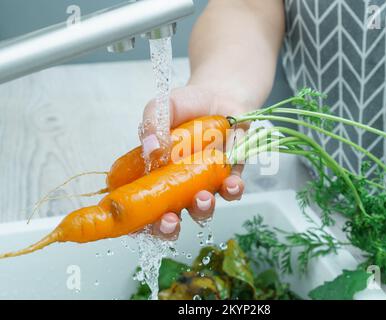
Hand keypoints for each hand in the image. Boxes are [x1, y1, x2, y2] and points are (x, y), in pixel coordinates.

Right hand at [141, 84, 248, 239]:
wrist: (219, 97)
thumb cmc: (185, 106)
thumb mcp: (163, 108)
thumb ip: (152, 124)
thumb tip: (151, 146)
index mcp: (152, 175)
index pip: (139, 206)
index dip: (135, 221)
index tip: (136, 222)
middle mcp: (176, 187)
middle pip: (168, 220)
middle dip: (167, 227)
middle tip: (169, 220)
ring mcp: (203, 185)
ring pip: (201, 210)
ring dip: (201, 209)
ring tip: (201, 197)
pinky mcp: (229, 177)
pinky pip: (231, 191)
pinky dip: (231, 190)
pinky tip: (231, 183)